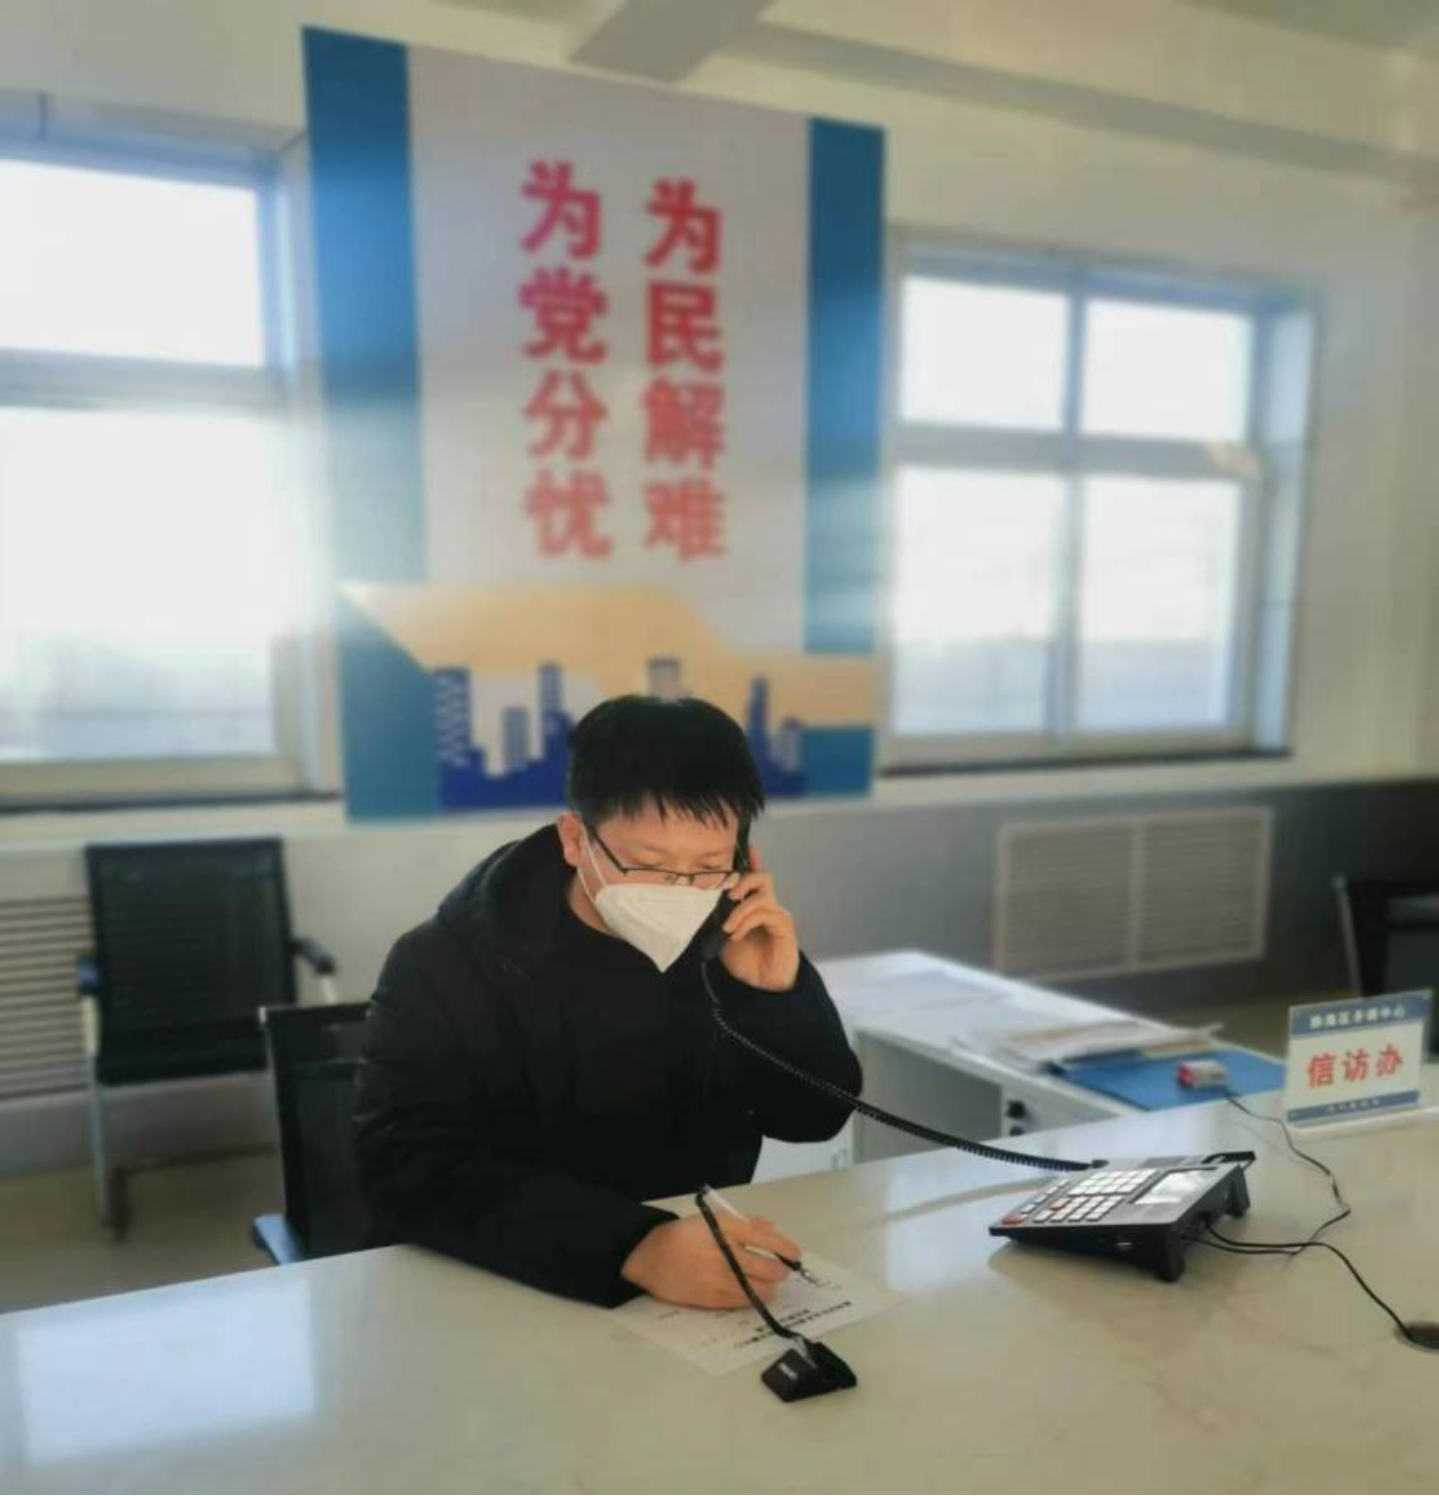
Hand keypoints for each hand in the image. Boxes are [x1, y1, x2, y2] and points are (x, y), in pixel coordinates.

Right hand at [620, 1212, 801, 1308]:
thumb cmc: (684, 1234)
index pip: (766, 1240)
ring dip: (770, 1287)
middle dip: (781, 1271)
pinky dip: (753, 1298)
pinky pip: (743, 1302)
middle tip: (781, 1270)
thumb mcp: (712, 1220)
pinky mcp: (710, 1299)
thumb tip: (772, 1229)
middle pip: (769, 1269)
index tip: (795, 1254)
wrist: (649, 1256)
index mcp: (725, 1229)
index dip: (786, 1248)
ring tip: (769, 1283)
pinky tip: (753, 1292)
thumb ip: (744, 1223)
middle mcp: (724, 1254)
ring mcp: (718, 1279)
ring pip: (760, 1289)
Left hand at [716, 843, 800, 991]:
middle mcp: (768, 905)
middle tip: (730, 895)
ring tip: (729, 926)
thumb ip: (720, 918)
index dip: (752, 859)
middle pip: (762, 876)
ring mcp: (778, 914)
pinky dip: (747, 921)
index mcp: (753, 905)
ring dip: (741, 908)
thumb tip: (705, 903)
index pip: (753, 877)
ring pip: (762, 894)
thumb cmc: (746, 961)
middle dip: (744, 880)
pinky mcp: (784, 925)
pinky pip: (765, 912)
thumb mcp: (725, 937)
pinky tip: (737, 935)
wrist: (764, 987)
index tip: (747, 843)